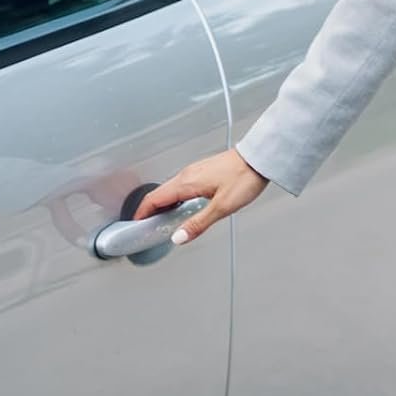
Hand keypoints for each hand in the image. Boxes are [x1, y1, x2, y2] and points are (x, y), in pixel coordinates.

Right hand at [131, 148, 270, 245]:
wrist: (260, 158)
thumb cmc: (245, 177)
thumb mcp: (222, 206)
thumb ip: (199, 223)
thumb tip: (178, 238)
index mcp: (186, 182)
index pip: (154, 199)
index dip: (142, 213)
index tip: (135, 226)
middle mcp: (187, 174)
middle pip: (160, 194)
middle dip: (150, 211)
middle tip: (147, 227)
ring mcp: (195, 171)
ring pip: (170, 189)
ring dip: (163, 204)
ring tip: (163, 221)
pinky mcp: (204, 171)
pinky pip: (181, 185)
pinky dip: (175, 197)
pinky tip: (183, 206)